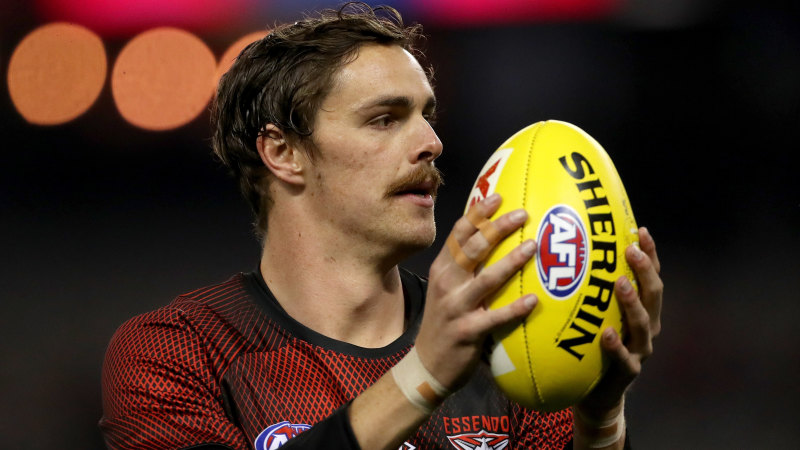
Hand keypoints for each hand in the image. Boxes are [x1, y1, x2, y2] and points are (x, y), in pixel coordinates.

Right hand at [414, 193, 537, 390]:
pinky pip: (495, 317)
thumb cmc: (445, 320)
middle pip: (472, 249)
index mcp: (442, 269)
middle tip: (522, 214)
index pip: (459, 234)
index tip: (499, 196)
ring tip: (533, 247)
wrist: (428, 364)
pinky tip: (533, 300)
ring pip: (485, 279)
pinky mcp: (467, 332)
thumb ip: (464, 264)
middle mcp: (447, 283)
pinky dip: (514, 308)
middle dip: (497, 228)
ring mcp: (456, 307)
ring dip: (510, 262)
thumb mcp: (447, 287)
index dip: (478, 213)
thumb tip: (493, 235)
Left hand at [576, 226, 662, 417]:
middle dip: (644, 270)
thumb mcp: (594, 312)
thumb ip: (591, 288)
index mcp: (642, 308)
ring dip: (632, 302)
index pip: (650, 276)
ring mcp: (639, 349)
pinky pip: (624, 358)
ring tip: (620, 284)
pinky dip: (616, 346)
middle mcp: (647, 326)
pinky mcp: (627, 371)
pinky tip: (607, 333)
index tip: (639, 230)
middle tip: (630, 250)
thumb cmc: (592, 342)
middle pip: (653, 294)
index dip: (649, 254)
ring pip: (643, 323)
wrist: (595, 391)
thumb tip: (569, 248)